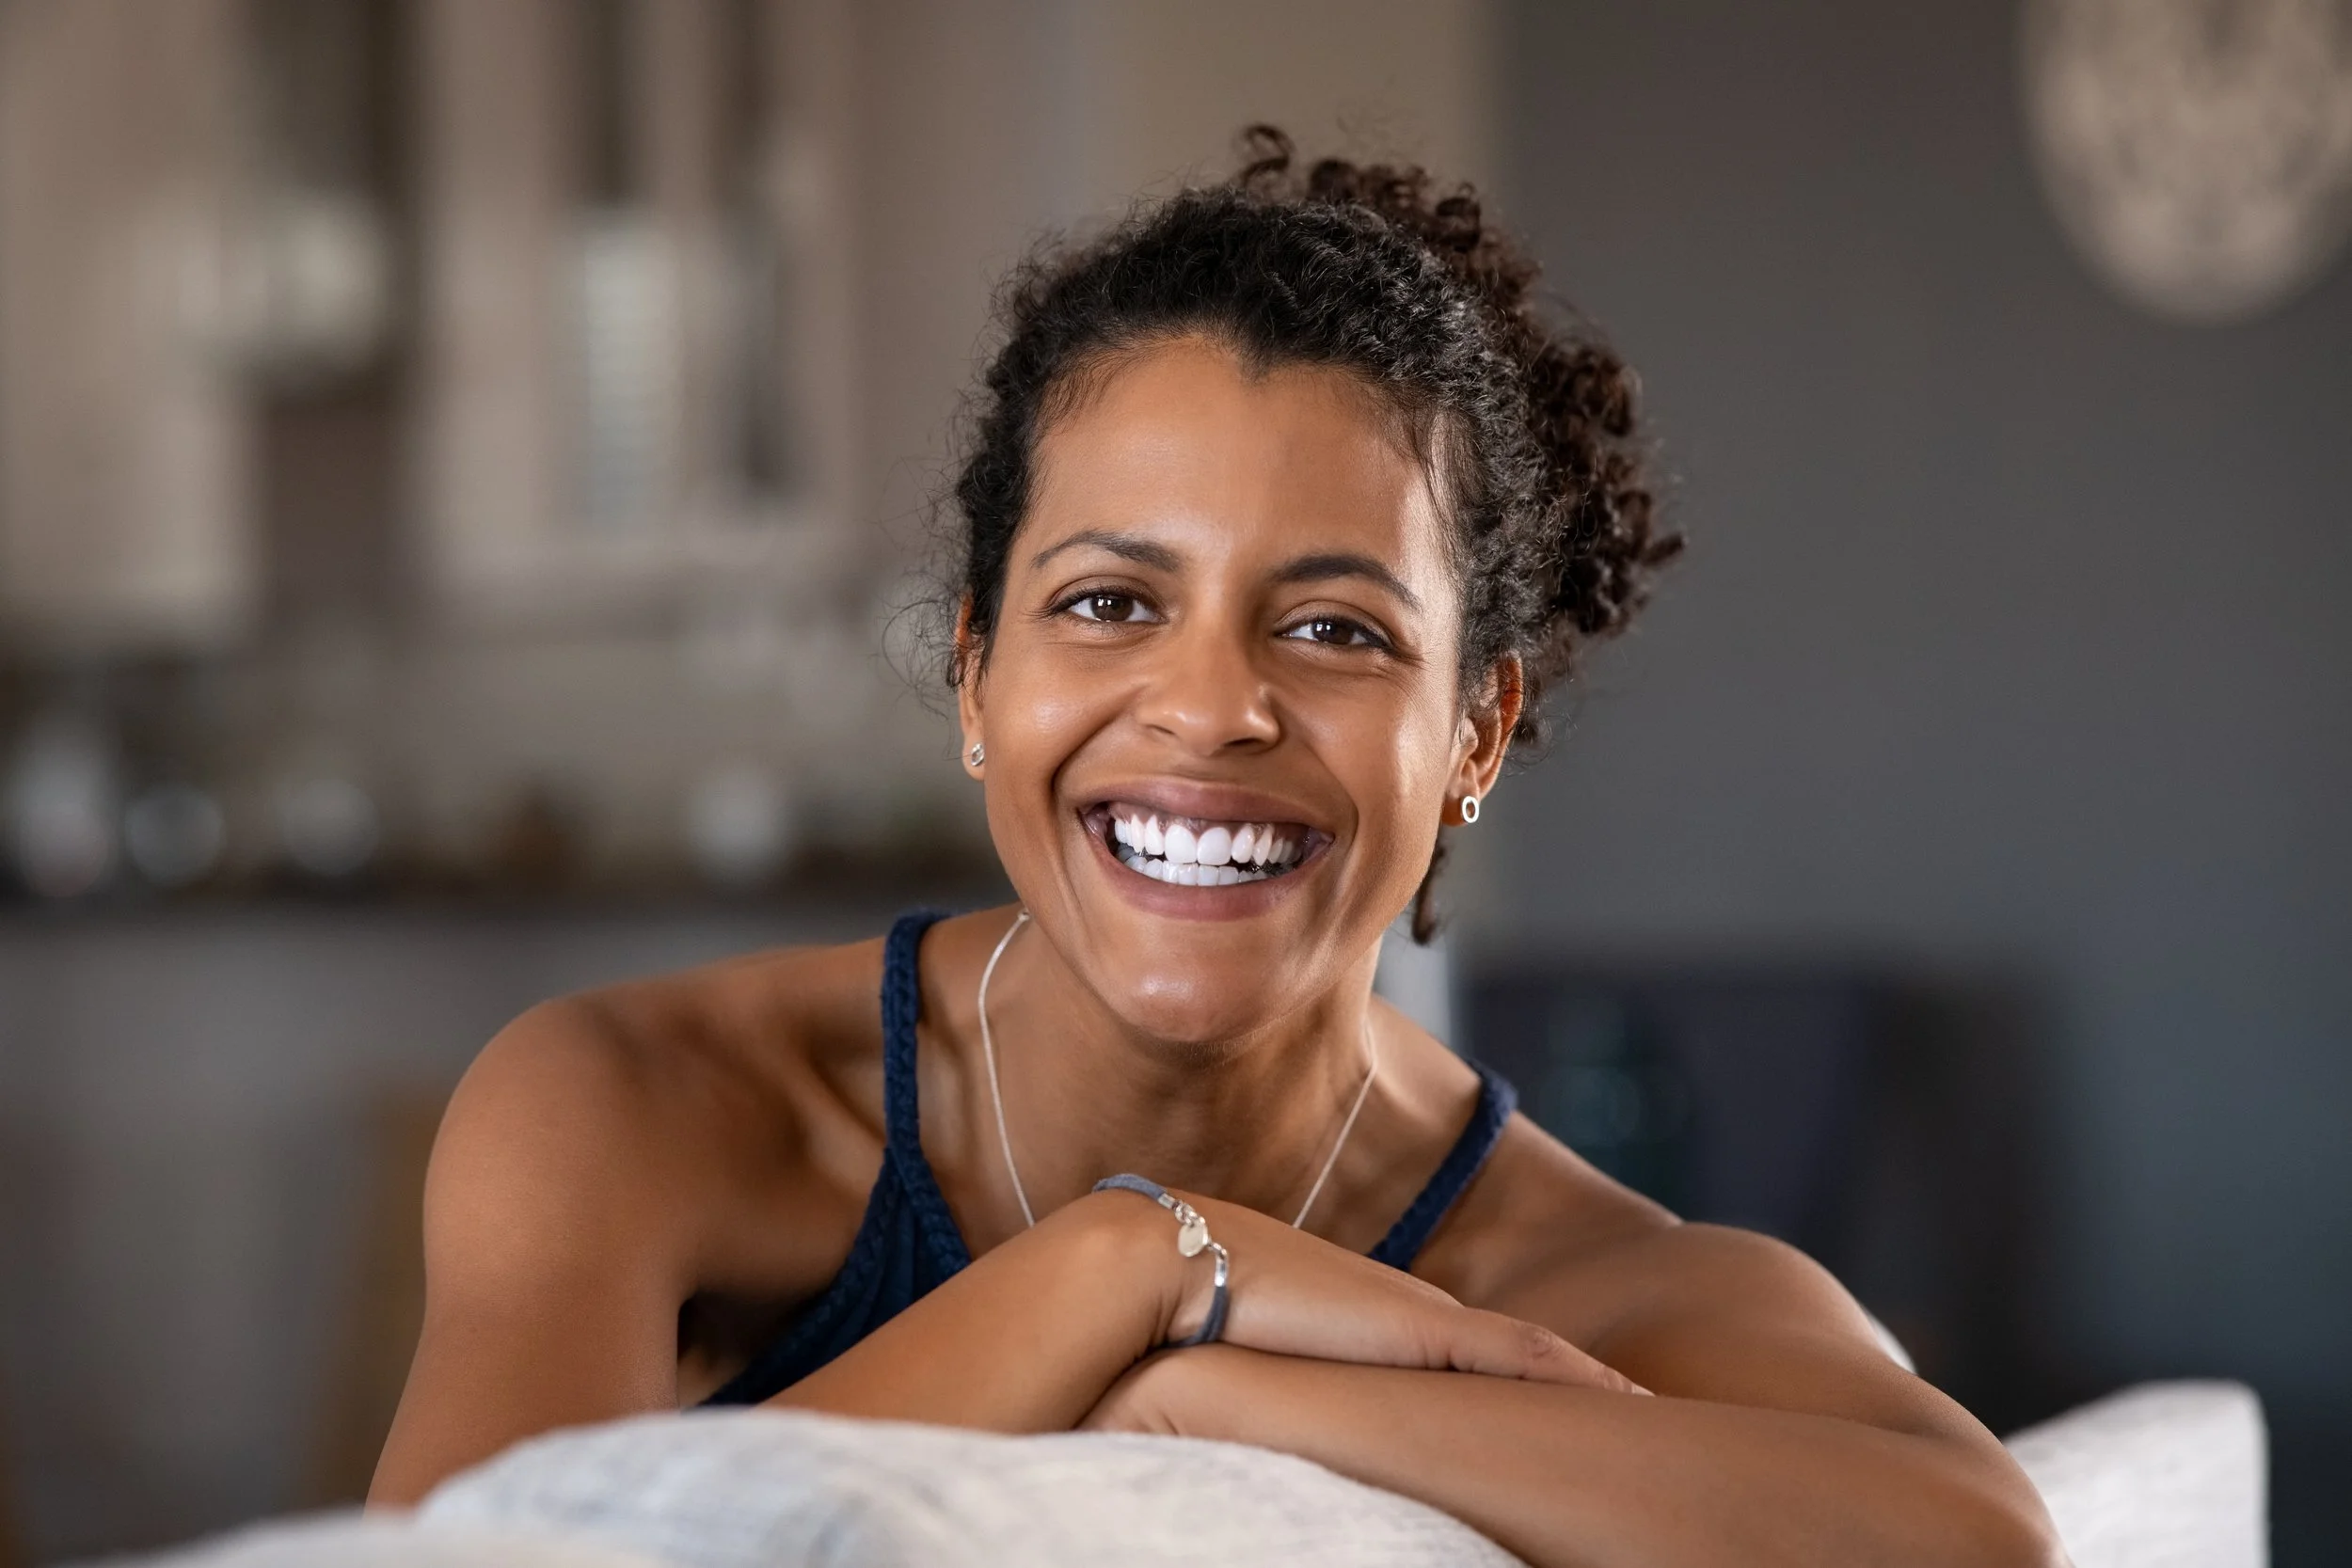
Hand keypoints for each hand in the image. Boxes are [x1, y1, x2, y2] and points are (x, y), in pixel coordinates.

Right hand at [1093, 1188, 1643, 1394]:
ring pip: (1536, 1360)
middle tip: (1647, 1413)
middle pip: (1518, 1359)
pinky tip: (1632, 1402)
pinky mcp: (1424, 1333)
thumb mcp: (1238, 1377)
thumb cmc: (1172, 1324)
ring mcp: (1420, 1323)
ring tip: (1657, 1413)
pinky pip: (1526, 1358)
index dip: (1524, 1385)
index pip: (1467, 1363)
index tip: (1574, 1407)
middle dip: (1578, 1386)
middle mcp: (1407, 1320)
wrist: (1158, 1265)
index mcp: (1369, 1330)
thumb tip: (1232, 1460)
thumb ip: (1264, 1409)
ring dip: (1593, 1387)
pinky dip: (1581, 1379)